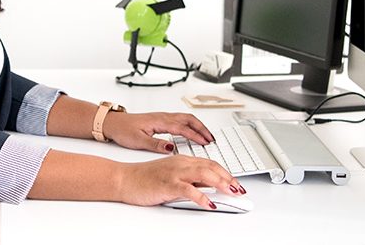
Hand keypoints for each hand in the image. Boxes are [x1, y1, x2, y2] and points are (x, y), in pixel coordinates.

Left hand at [103, 111, 213, 152]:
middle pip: (189, 119)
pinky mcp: (160, 120)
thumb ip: (156, 144)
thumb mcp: (138, 140)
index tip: (206, 142)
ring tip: (206, 136)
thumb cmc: (123, 130)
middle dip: (202, 128)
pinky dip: (190, 125)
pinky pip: (180, 120)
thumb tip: (171, 148)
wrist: (113, 123)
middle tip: (211, 139)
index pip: (183, 128)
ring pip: (185, 118)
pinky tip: (191, 132)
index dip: (196, 135)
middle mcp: (163, 117)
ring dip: (197, 126)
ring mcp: (162, 117)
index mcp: (160, 122)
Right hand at [115, 154, 245, 207]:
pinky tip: (210, 204)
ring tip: (231, 193)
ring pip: (204, 174)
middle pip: (211, 167)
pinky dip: (202, 197)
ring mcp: (174, 172)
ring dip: (221, 184)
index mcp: (183, 160)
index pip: (210, 163)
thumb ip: (189, 180)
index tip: (236, 183)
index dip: (226, 173)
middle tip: (239, 189)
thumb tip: (207, 188)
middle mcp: (181, 163)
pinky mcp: (167, 184)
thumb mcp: (171, 177)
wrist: (125, 179)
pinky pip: (188, 190)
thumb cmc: (145, 179)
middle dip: (228, 178)